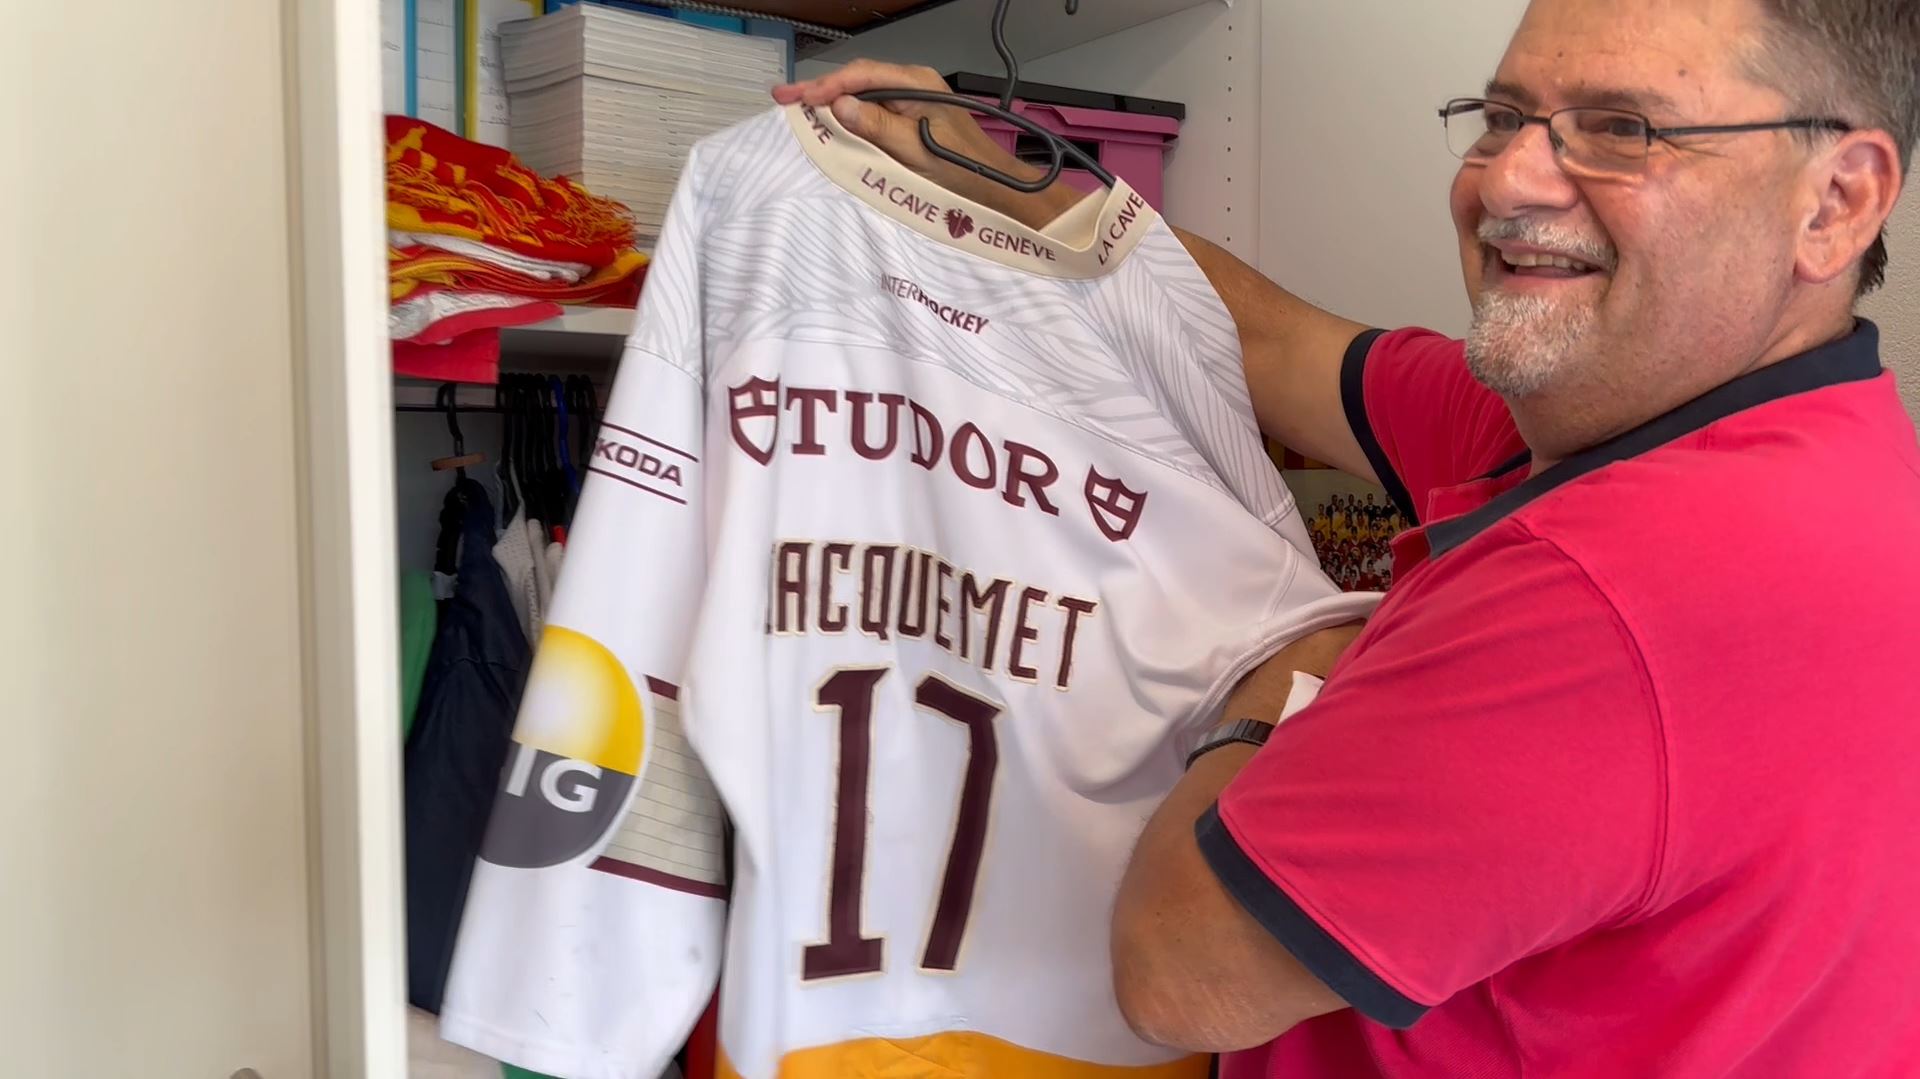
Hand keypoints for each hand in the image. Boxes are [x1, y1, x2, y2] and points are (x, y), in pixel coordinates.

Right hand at [772, 60, 1082, 228]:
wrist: (996, 188)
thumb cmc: (961, 169)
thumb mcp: (914, 149)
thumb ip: (876, 127)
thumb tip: (839, 105)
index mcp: (916, 83)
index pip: (862, 76)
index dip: (826, 85)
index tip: (796, 98)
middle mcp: (913, 85)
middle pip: (859, 82)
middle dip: (822, 91)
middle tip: (784, 99)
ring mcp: (913, 102)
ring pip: (865, 97)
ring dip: (833, 105)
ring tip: (799, 110)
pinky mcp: (912, 120)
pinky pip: (876, 113)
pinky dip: (851, 119)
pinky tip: (832, 125)